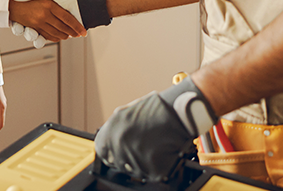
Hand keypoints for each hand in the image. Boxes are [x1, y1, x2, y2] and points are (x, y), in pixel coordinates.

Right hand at [9, 0, 85, 42]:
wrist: (7, 1)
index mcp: (48, 4)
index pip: (67, 18)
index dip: (77, 26)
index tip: (84, 30)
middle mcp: (44, 15)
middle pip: (63, 28)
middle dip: (73, 33)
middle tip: (80, 34)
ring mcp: (38, 23)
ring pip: (56, 34)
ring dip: (65, 36)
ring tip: (71, 35)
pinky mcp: (33, 28)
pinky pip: (47, 36)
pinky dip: (55, 38)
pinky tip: (60, 36)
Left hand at [94, 77, 215, 181]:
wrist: (181, 111)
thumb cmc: (158, 108)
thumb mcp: (128, 112)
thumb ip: (116, 128)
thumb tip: (110, 140)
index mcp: (111, 131)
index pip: (102, 150)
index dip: (110, 151)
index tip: (115, 152)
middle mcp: (120, 146)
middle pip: (119, 162)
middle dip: (129, 157)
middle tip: (142, 147)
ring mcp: (136, 159)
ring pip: (135, 170)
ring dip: (143, 162)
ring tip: (155, 147)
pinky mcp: (152, 170)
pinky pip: (151, 173)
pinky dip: (157, 166)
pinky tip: (162, 152)